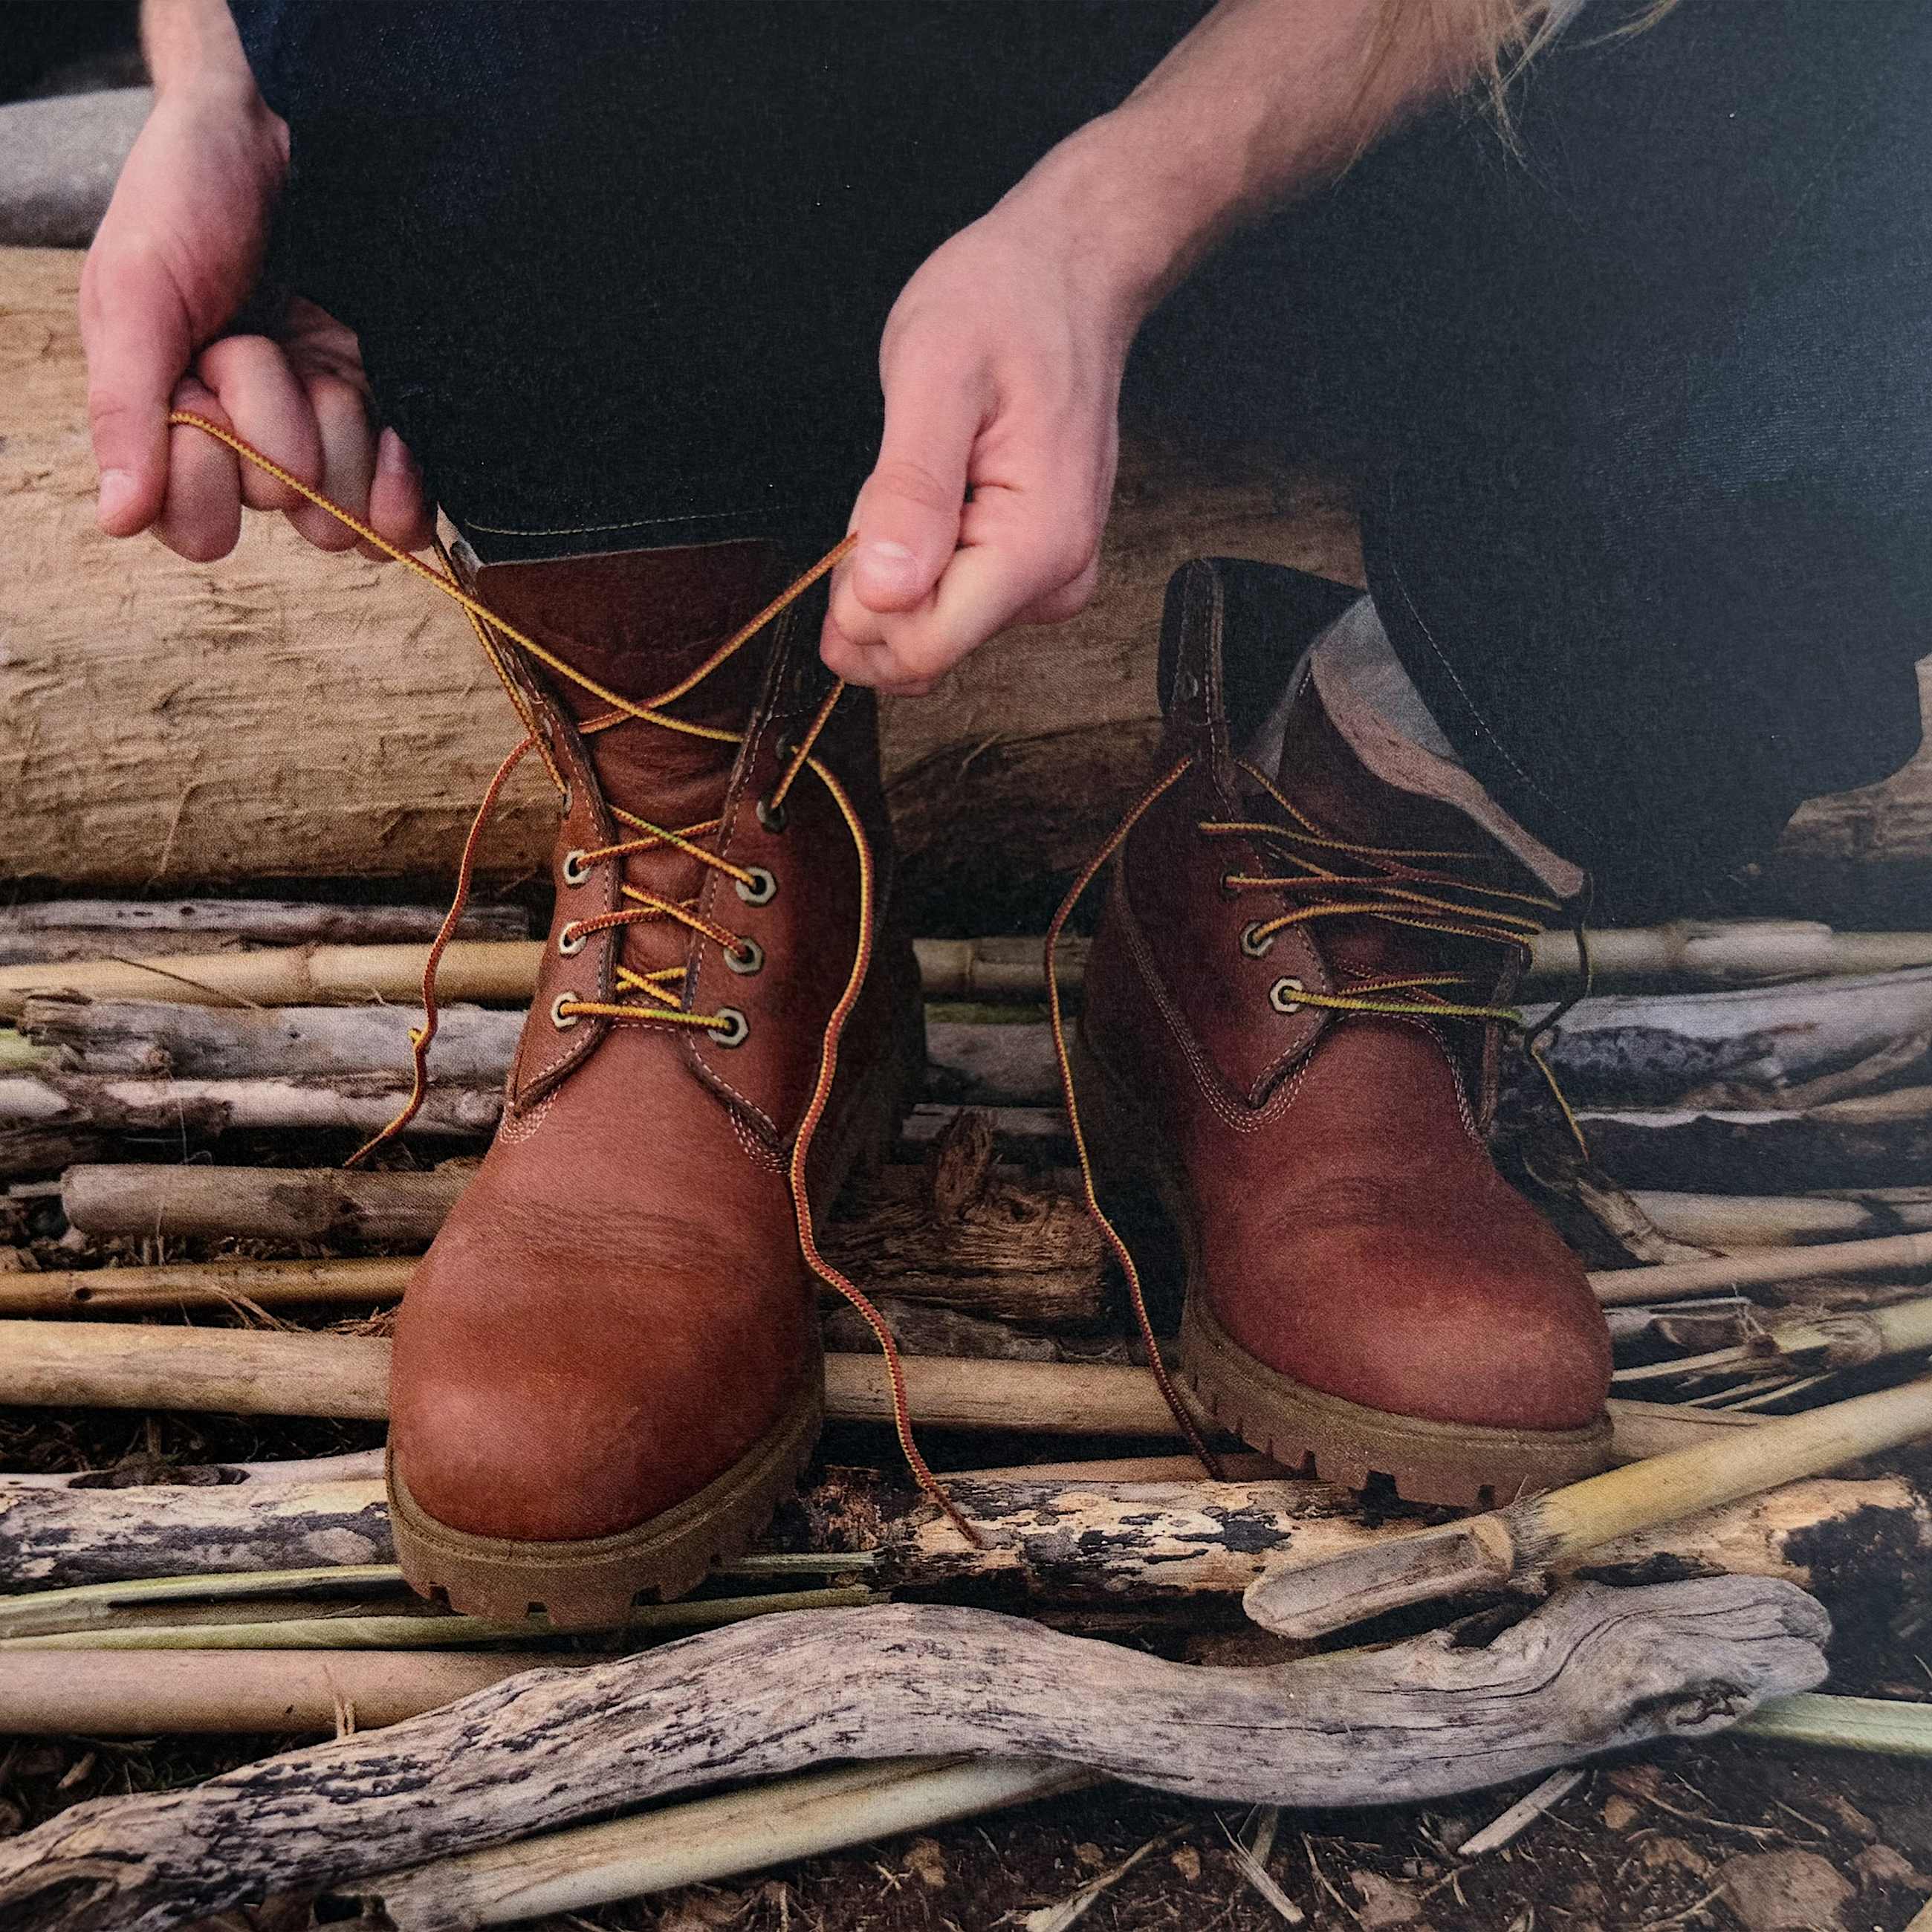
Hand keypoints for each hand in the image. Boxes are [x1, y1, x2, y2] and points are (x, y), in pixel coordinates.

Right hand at [80, 80, 430, 561]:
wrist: (280, 134)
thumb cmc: (188, 202)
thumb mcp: (135, 294)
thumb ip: (124, 408)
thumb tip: (116, 519)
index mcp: (179, 428)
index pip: (199, 528)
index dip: (209, 479)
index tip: (200, 393)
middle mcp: (255, 447)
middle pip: (283, 512)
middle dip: (278, 429)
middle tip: (259, 345)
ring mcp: (327, 437)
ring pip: (345, 515)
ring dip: (339, 434)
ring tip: (322, 357)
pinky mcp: (389, 423)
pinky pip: (404, 512)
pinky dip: (403, 486)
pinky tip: (396, 438)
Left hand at [820, 165, 1144, 696]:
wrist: (1066, 275)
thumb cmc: (1007, 304)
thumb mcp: (934, 374)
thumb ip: (909, 490)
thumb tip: (882, 591)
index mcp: (1037, 546)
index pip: (921, 648)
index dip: (859, 608)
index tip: (854, 524)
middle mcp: (1054, 581)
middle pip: (921, 650)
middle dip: (872, 588)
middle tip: (889, 487)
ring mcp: (1048, 581)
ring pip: (927, 630)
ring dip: (892, 570)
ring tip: (920, 477)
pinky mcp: (1032, 572)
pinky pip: (947, 602)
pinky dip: (915, 561)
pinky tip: (934, 494)